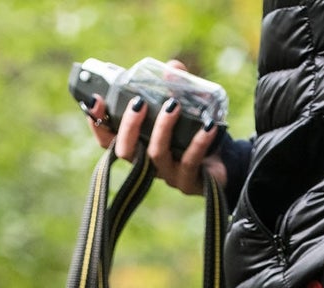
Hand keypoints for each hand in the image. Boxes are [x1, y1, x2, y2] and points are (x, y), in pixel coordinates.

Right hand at [82, 60, 226, 197]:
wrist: (228, 161)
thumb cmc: (197, 132)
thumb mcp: (186, 105)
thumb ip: (176, 86)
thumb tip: (171, 68)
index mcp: (138, 146)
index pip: (108, 139)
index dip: (98, 122)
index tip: (95, 100)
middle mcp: (147, 164)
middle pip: (125, 152)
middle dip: (128, 126)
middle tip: (138, 103)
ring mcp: (167, 175)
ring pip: (155, 155)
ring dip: (162, 129)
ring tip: (174, 106)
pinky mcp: (189, 182)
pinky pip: (189, 162)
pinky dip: (197, 142)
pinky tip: (207, 125)